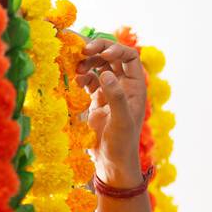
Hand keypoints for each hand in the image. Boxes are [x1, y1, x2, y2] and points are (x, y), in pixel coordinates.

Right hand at [75, 37, 148, 186]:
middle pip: (112, 56)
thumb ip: (115, 97)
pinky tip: (75, 80)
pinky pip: (89, 78)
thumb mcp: (120, 121)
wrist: (112, 163)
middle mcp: (125, 86)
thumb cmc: (121, 144)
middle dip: (97, 49)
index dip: (115, 49)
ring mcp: (110, 92)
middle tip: (81, 49)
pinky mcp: (98, 99)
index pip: (129, 57)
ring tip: (75, 66)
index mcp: (136, 87)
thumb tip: (106, 73)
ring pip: (99, 65)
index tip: (99, 54)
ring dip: (87, 61)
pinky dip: (81, 75)